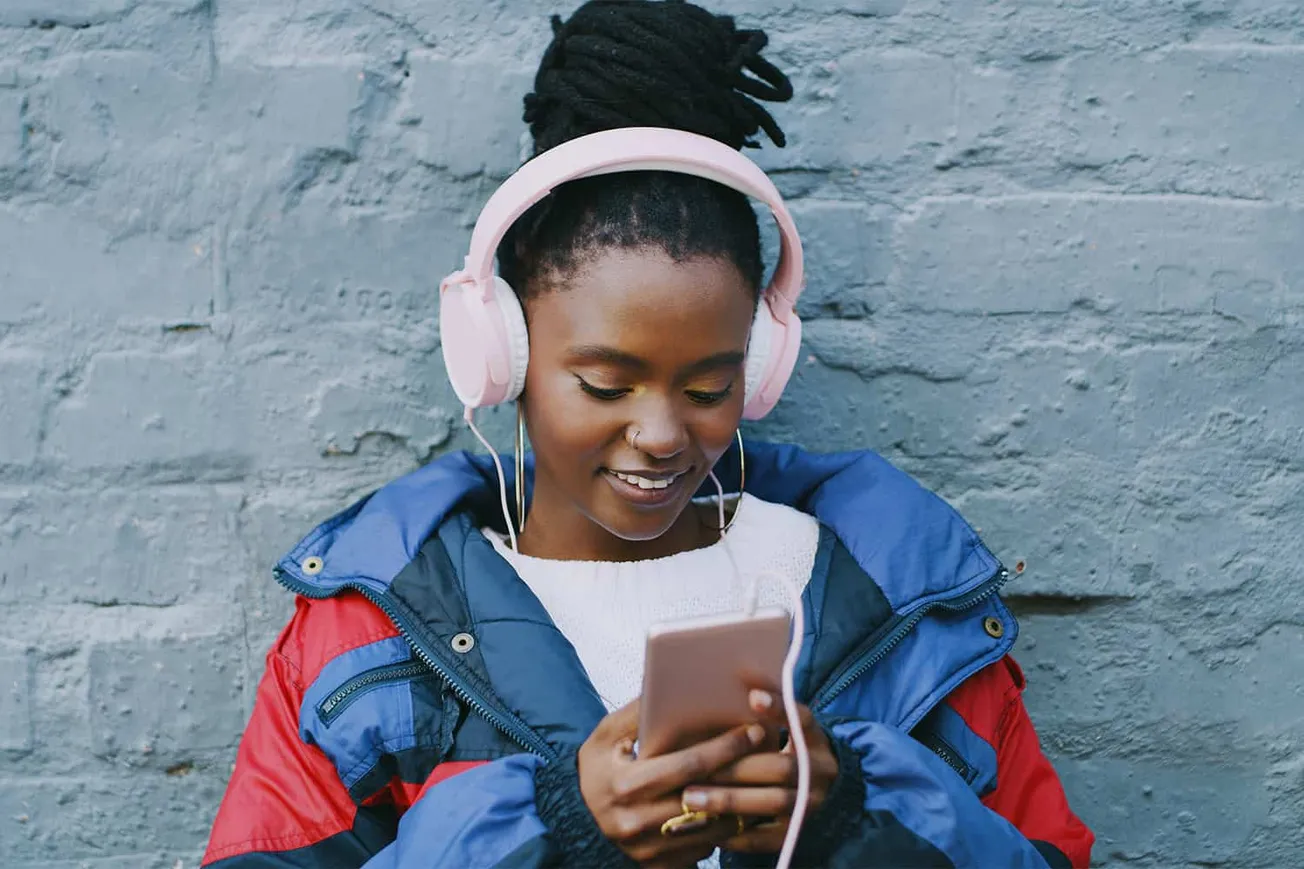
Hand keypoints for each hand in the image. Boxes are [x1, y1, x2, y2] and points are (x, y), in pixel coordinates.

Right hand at [578, 698, 768, 867]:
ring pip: (713, 828)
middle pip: (706, 797)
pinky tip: (743, 808)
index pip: (688, 765)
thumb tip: (667, 683)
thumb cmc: (596, 769)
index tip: (752, 731)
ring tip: (766, 780)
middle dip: (744, 773)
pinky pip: (705, 849)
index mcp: (626, 785)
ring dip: (743, 805)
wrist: (575, 818)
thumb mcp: (605, 736)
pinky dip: (726, 829)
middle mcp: (638, 822)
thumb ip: (637, 712)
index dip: (724, 747)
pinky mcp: (661, 866)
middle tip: (770, 753)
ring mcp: (651, 849)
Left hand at [683, 690, 839, 853]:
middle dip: (736, 767)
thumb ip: (764, 711)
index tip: (752, 697)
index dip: (779, 708)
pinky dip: (736, 833)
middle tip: (694, 767)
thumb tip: (734, 674)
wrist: (822, 794)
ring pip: (773, 802)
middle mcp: (820, 771)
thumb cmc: (786, 751)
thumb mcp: (784, 728)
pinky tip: (705, 827)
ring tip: (690, 798)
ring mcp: (811, 805)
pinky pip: (767, 837)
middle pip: (781, 767)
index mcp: (816, 739)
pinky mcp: (796, 833)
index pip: (802, 719)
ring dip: (729, 800)